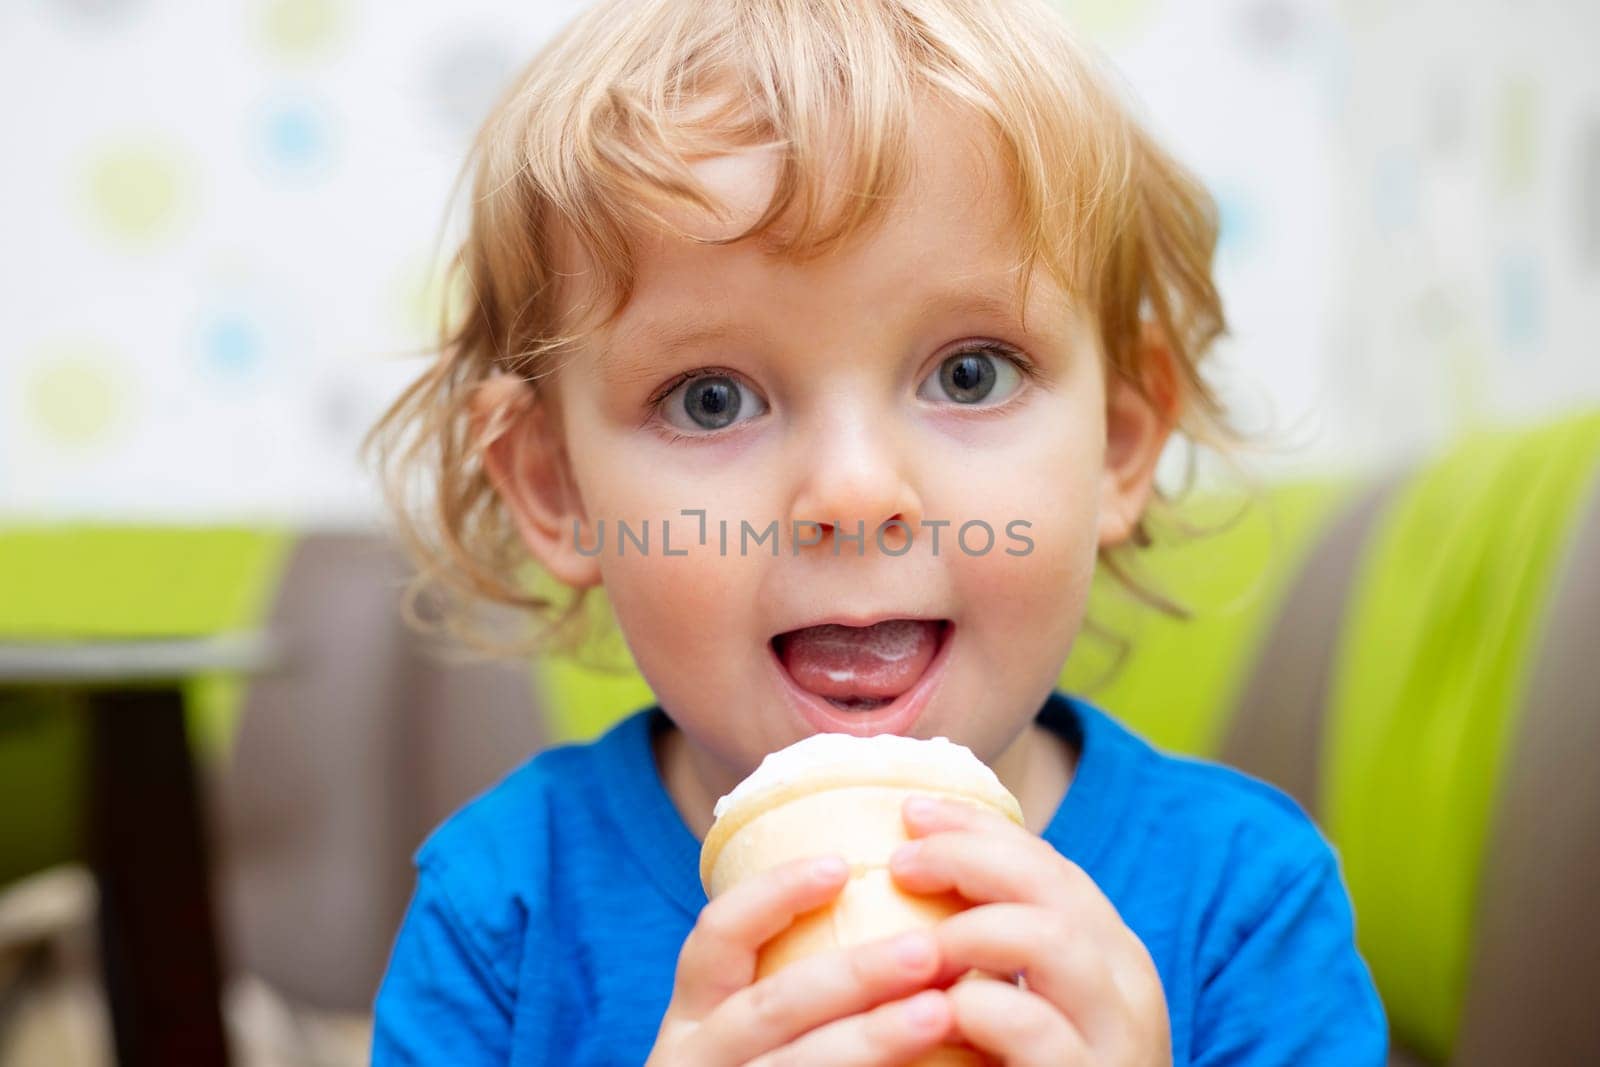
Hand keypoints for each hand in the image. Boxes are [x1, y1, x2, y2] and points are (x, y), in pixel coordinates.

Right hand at [648, 854, 958, 1065]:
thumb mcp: (748, 1036)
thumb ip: (799, 987)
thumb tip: (886, 899)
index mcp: (692, 1022)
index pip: (715, 941)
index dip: (772, 897)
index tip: (841, 866)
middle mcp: (697, 1064)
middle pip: (769, 1010)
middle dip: (852, 975)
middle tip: (929, 948)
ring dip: (871, 1041)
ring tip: (944, 1013)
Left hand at [889, 795, 1171, 1065]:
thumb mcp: (1028, 1004)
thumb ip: (997, 949)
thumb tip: (918, 867)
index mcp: (1109, 955)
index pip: (1048, 864)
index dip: (978, 828)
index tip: (910, 811)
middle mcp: (1126, 986)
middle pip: (1053, 885)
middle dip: (971, 858)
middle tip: (902, 862)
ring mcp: (1118, 1038)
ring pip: (1052, 940)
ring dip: (969, 928)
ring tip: (915, 943)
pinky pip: (1032, 1027)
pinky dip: (975, 1007)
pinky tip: (934, 1012)